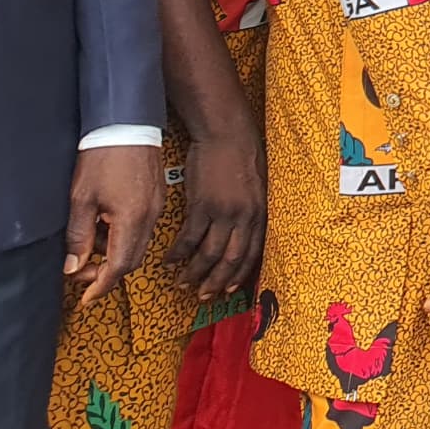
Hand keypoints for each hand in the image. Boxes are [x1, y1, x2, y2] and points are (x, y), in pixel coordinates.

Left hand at [63, 145, 165, 307]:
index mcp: (132, 220)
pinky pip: (142, 227)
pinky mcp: (156, 196)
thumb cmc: (103, 156)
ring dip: (113, 252)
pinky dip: (122, 235)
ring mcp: (156, 206)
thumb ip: (78, 237)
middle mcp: (150, 217)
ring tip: (88, 241)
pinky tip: (104, 224)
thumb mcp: (81, 199)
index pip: (120, 267)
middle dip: (106, 271)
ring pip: (137, 243)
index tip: (86, 297)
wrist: (127, 121)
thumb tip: (74, 266)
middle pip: (132, 259)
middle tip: (80, 269)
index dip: (101, 286)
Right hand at [165, 125, 265, 299]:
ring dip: (195, 272)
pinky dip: (178, 253)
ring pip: (208, 253)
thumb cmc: (241, 153)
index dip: (240, 273)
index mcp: (259, 211)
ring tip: (183, 284)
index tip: (230, 288)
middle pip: (231, 259)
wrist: (226, 132)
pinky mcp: (201, 205)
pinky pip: (189, 238)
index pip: (252, 252)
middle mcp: (244, 216)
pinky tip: (169, 261)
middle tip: (204, 297)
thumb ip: (251, 208)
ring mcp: (223, 212)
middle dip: (217, 282)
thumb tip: (243, 229)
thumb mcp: (256, 184)